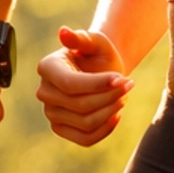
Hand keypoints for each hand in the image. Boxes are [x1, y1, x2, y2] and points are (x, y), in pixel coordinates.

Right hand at [36, 25, 131, 146]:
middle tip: (129, 84)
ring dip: (111, 111)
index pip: (71, 85)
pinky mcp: (61, 129)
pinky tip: (117, 114)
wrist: (100, 70)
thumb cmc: (98, 53)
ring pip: (86, 122)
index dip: (99, 85)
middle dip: (110, 96)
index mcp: (47, 68)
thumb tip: (63, 32)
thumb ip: (82, 38)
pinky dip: (106, 129)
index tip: (123, 78)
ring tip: (124, 96)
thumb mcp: (96, 42)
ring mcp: (50, 113)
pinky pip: (86, 139)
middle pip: (81, 105)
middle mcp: (44, 92)